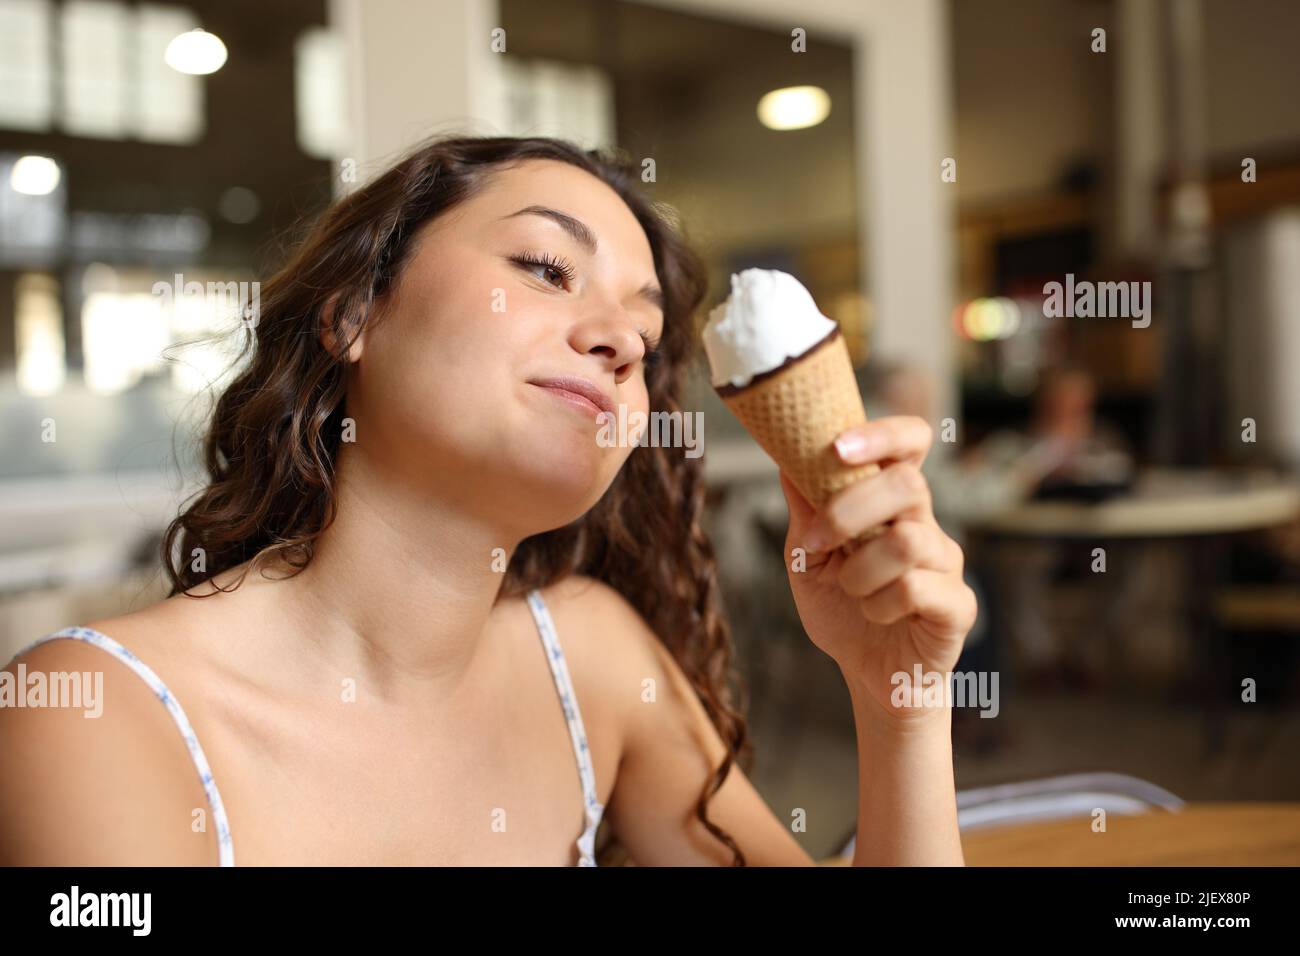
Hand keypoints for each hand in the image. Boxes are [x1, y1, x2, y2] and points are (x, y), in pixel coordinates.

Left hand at [777, 416, 977, 723]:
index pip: (910, 442)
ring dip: (860, 570)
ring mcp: (946, 563)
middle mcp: (925, 523)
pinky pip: (916, 588)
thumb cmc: (842, 608)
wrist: (867, 673)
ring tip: (850, 590)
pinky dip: (879, 603)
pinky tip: (874, 614)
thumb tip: (785, 454)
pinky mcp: (956, 605)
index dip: (882, 434)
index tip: (837, 447)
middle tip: (819, 544)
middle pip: (908, 484)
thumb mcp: (807, 557)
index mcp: (892, 502)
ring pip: (906, 540)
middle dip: (849, 510)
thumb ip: (804, 508)